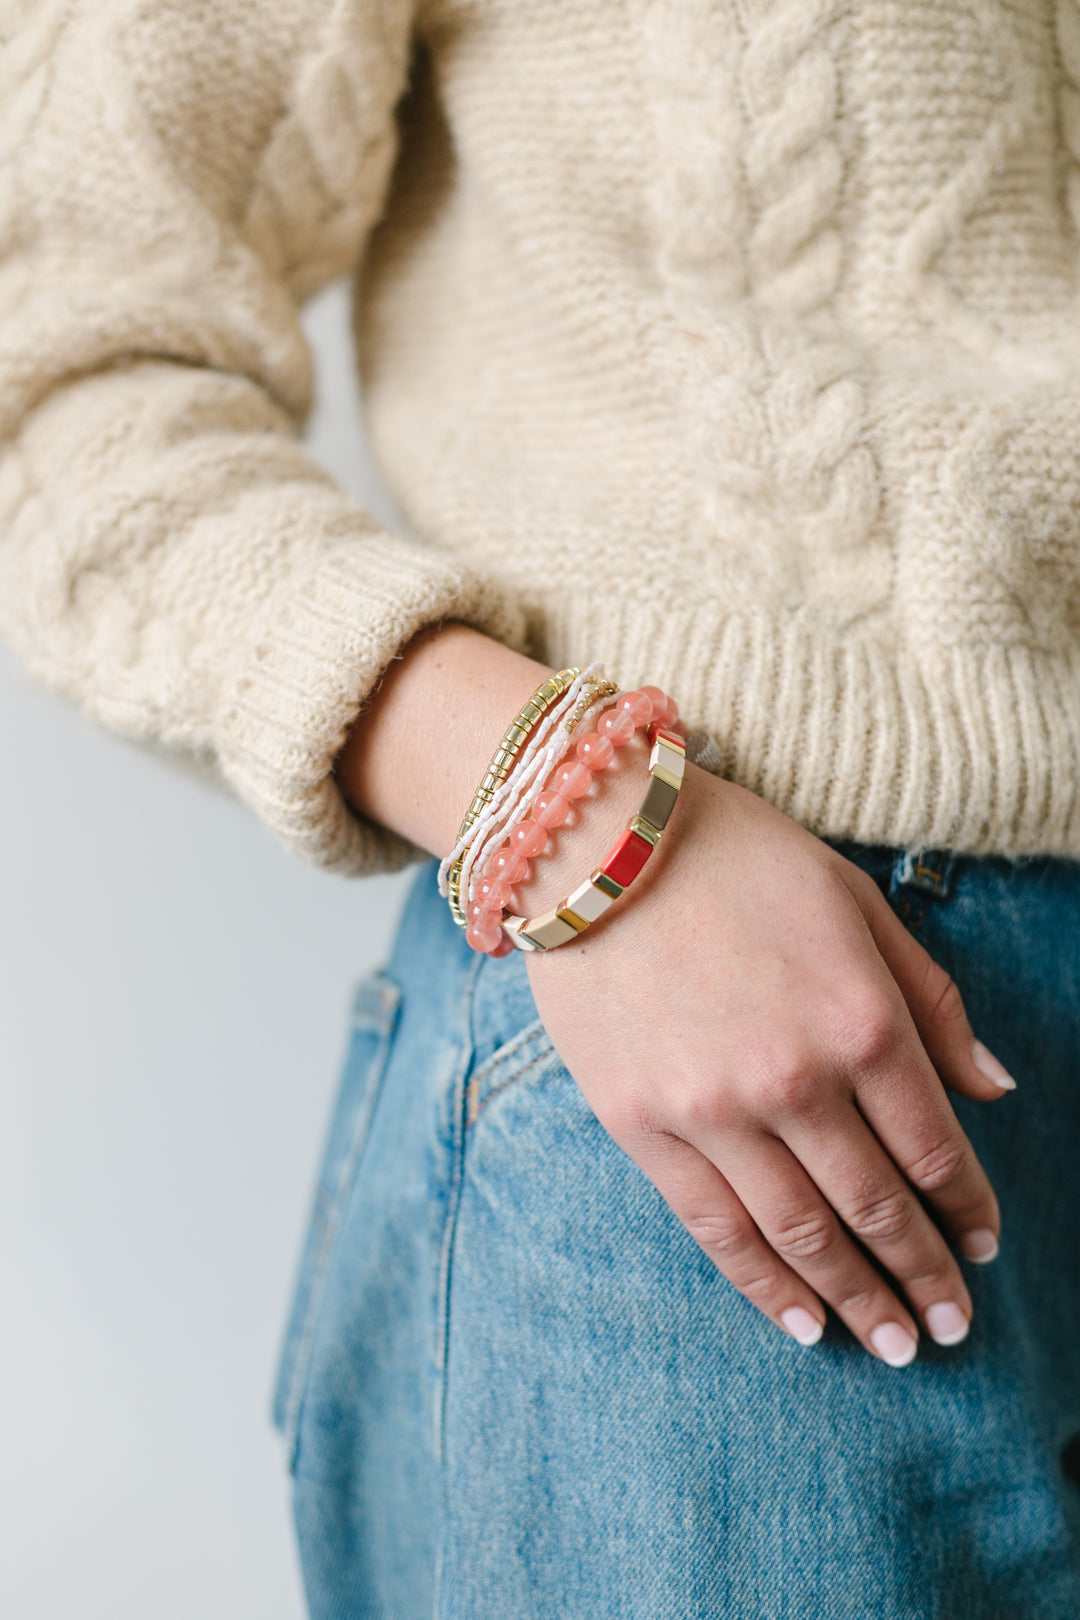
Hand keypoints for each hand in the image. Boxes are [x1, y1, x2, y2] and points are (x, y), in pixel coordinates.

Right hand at [524, 748, 1011, 1364]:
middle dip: (925, 1274)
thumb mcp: (856, 901)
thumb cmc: (737, 856)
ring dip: (860, 1300)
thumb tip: (994, 1090)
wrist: (594, 838)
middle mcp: (795, 1081)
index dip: (968, 1207)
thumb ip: (931, 1002)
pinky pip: (716, 1229)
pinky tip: (804, 1326)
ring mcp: (712, 1112)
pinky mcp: (641, 1127)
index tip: (984, 1245)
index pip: (935, 1148)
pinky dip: (766, 1288)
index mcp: (861, 1020)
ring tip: (897, 1344)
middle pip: (877, 1207)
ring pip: (803, 1235)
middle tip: (953, 1327)